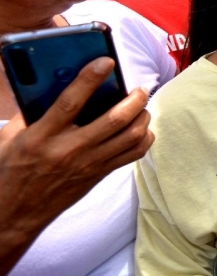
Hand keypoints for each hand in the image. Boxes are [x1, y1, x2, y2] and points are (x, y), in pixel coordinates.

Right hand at [0, 58, 152, 275]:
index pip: (70, 102)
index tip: (106, 61)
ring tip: (143, 105)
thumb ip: (31, 112)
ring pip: (130, 137)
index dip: (90, 79)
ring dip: (143, 117)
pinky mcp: (98, 176)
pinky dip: (143, 138)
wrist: (14, 214)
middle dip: (134, 100)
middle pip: (114, 120)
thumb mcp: (11, 138)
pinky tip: (141, 128)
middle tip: (140, 88)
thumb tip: (51, 83)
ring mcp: (87, 165)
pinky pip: (132, 155)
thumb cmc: (11, 170)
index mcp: (41, 137)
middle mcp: (68, 150)